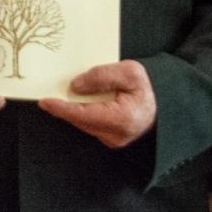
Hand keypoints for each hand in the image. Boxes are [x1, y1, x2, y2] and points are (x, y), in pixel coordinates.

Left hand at [39, 60, 155, 148]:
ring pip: (84, 124)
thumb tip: (75, 86)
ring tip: (63, 94)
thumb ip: (101, 76)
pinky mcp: (111, 139)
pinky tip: (79, 101)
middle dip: (64, 107)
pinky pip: (90, 125)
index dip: (62, 108)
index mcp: (123, 119)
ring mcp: (113, 139)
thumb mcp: (129, 71)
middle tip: (50, 92)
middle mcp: (116, 135)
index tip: (45, 102)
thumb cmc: (149, 86)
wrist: (165, 103)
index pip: (84, 115)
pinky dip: (83, 113)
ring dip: (73, 110)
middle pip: (80, 120)